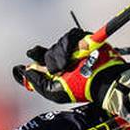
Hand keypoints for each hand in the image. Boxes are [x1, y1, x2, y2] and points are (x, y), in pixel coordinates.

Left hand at [12, 28, 127, 104]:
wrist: (105, 80)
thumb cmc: (82, 89)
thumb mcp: (55, 93)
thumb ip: (39, 84)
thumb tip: (26, 72)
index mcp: (56, 72)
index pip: (39, 63)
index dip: (32, 60)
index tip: (25, 59)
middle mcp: (63, 60)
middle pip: (46, 53)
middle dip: (47, 59)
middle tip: (52, 66)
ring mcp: (72, 50)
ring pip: (57, 45)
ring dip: (60, 55)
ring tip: (68, 65)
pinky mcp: (82, 41)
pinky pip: (70, 36)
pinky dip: (69, 44)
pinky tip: (73, 54)